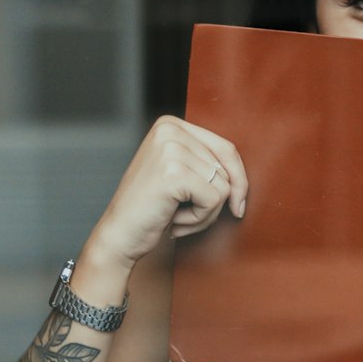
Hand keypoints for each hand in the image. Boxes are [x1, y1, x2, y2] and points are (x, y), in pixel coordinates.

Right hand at [87, 115, 248, 272]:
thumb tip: (243, 177)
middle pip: (226, 168)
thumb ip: (206, 163)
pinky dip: (200, 219)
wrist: (119, 236)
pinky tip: (175, 221)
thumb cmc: (150, 209)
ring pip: (223, 186)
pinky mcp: (173, 173)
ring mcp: (170, 149)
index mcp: (170, 125)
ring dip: (206, 213)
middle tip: (186, 215)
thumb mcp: (179, 174)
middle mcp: (169, 130)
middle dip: (215, 201)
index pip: (226, 149)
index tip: (237, 205)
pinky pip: (214, 200)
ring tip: (178, 217)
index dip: (238, 180)